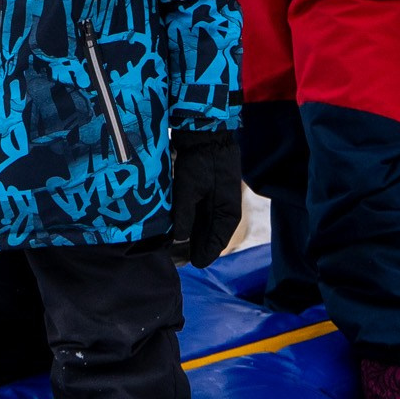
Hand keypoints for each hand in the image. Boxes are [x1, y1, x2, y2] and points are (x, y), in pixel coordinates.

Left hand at [166, 129, 242, 266]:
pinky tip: (177, 227)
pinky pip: (201, 216)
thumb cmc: (201, 163)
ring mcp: (218, 204)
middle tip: (173, 258)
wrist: (207, 134)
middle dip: (193, 248)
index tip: (182, 264)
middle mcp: (225, 213)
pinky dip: (191, 223)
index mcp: (227, 216)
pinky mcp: (210, 195)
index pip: (213, 247)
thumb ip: (184, 218)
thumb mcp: (189, 191)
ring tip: (172, 245)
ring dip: (191, 236)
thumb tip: (179, 243)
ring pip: (204, 229)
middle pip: (208, 239)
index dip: (198, 257)